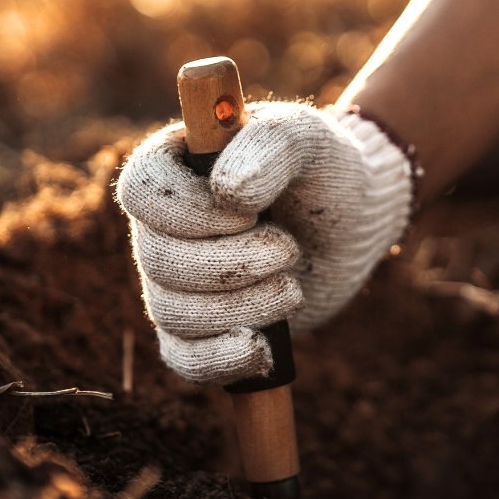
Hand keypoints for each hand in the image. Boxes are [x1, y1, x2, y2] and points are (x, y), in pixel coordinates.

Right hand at [115, 103, 414, 384]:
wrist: (357, 221)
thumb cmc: (325, 168)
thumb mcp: (306, 139)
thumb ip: (269, 145)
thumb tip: (227, 193)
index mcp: (173, 167)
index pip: (141, 192)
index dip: (187, 212)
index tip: (247, 214)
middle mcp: (163, 226)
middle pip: (158, 260)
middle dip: (231, 265)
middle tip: (289, 250)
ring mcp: (179, 281)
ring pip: (173, 312)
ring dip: (240, 307)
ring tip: (293, 287)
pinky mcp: (204, 328)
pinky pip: (184, 358)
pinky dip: (219, 360)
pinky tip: (261, 350)